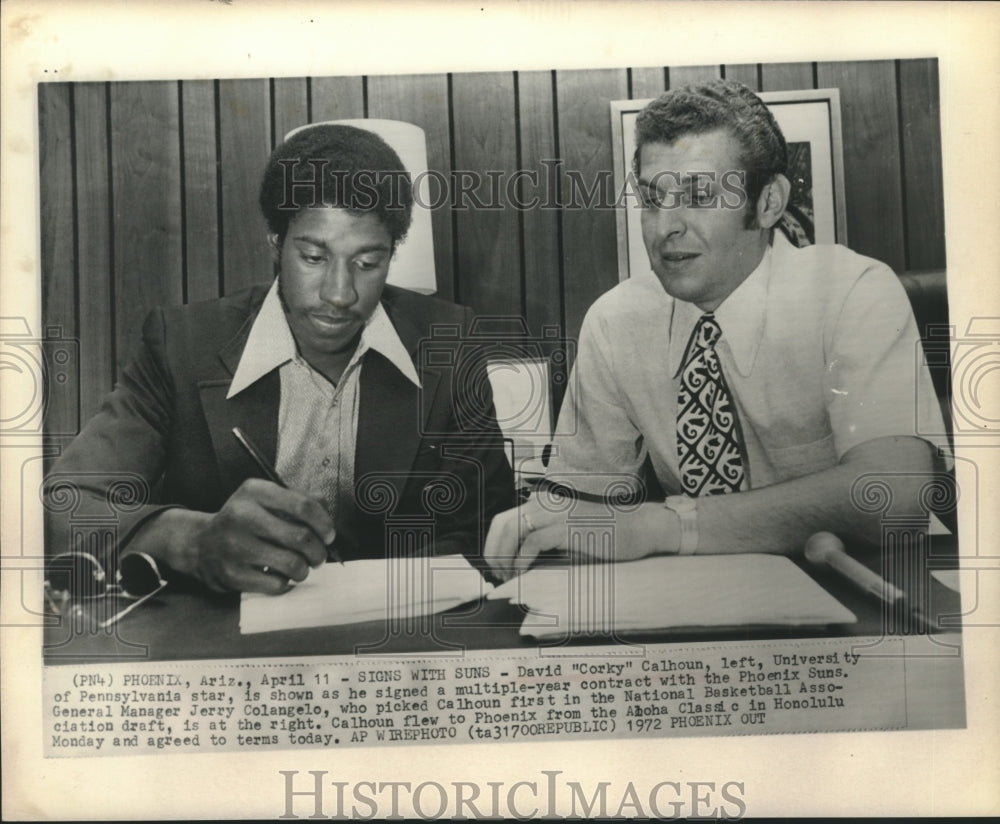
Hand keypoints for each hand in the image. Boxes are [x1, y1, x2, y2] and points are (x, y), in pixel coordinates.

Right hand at [156, 479, 336, 592]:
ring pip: (293, 564)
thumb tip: (327, 511)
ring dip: (305, 569)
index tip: (329, 535)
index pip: (303, 505)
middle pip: (302, 537)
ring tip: (301, 567)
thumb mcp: (265, 498)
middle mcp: (242, 516)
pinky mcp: (232, 574)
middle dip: (319, 551)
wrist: (201, 545)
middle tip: (319, 556)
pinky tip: (280, 575)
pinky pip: (277, 584)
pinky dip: (286, 582)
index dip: (324, 523)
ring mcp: (235, 547)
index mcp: (254, 491)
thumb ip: (298, 499)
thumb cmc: (244, 520)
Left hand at [483, 494, 678, 581]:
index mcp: (546, 503)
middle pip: (503, 523)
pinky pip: (532, 543)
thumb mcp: (570, 536)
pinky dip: (522, 560)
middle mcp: (548, 503)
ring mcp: (557, 513)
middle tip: (497, 575)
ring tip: (508, 577)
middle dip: (493, 552)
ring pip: (513, 531)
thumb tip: (518, 561)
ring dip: (505, 558)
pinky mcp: (567, 526)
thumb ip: (545, 541)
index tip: (496, 566)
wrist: (641, 528)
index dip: (494, 544)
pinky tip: (523, 573)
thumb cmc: (608, 536)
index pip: (506, 519)